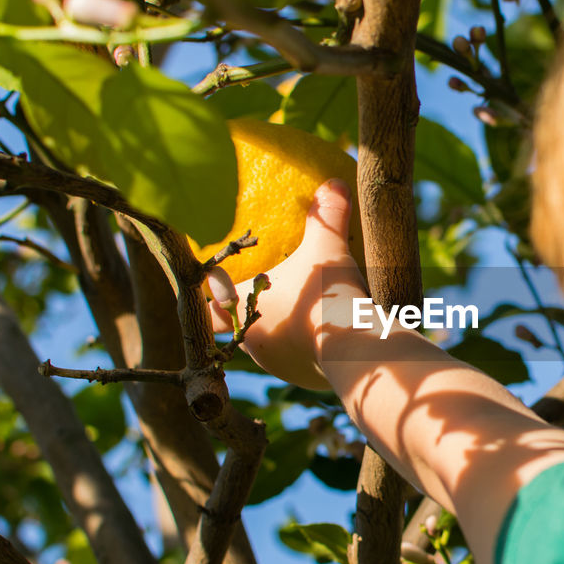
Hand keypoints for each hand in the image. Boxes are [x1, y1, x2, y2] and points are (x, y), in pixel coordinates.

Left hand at [207, 178, 366, 389]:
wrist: (356, 350)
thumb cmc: (326, 295)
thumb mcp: (327, 247)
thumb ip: (328, 215)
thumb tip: (336, 183)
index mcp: (243, 314)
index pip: (208, 308)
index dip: (210, 294)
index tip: (218, 281)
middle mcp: (254, 347)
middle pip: (240, 328)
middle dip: (252, 312)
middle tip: (271, 292)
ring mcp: (281, 367)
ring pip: (273, 347)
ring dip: (283, 332)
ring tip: (305, 313)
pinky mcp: (308, 380)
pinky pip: (303, 361)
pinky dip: (310, 349)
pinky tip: (329, 334)